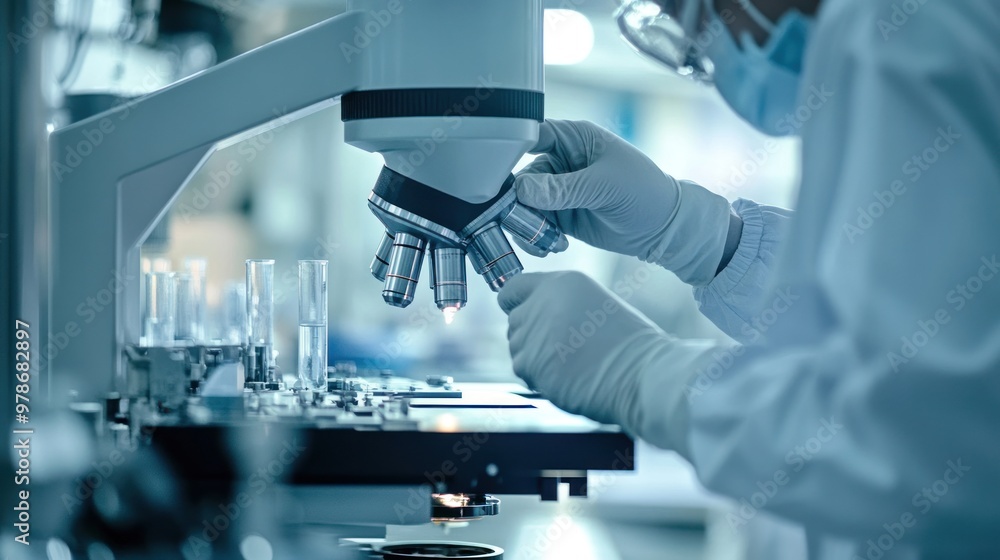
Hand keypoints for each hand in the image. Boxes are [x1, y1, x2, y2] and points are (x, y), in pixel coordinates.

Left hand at [498, 271, 720, 453]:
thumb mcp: (594, 304)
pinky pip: (524, 370)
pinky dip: (540, 377)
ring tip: (572, 362)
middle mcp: (541, 302)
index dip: (516, 303)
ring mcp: (533, 333)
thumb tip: (536, 319)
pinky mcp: (530, 362)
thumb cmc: (629, 344)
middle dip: (532, 336)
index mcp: (560, 282)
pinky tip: (568, 375)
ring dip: (536, 357)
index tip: (520, 313)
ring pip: (518, 348)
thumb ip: (560, 306)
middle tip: (565, 349)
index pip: (513, 288)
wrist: (642, 373)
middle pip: (515, 321)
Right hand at [515, 120, 731, 284]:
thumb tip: (523, 191)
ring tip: (546, 240)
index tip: (499, 173)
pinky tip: (555, 245)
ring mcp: (559, 190)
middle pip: (522, 176)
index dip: (512, 150)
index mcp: (573, 138)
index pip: (532, 135)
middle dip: (519, 201)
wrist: (664, 228)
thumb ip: (563, 189)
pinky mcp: (560, 216)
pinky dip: (537, 237)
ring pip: (524, 205)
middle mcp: (561, 161)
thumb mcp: (605, 186)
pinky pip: (535, 225)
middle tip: (526, 221)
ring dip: (528, 224)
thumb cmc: (644, 193)